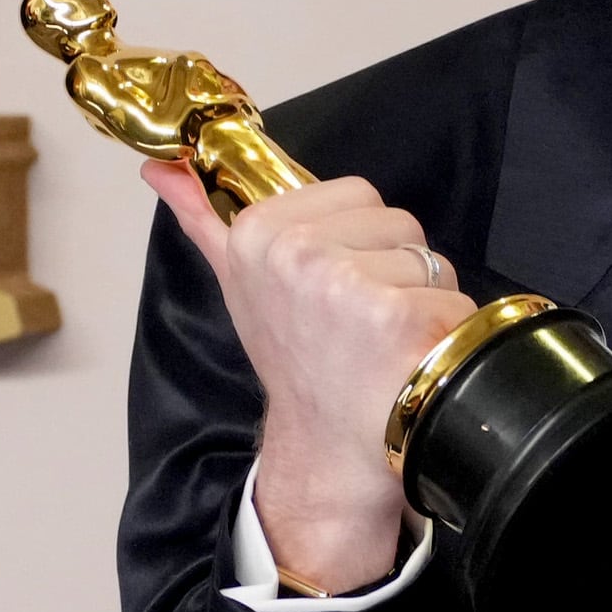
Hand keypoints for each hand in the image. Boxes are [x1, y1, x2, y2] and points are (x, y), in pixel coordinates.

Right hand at [144, 162, 472, 591]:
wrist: (327, 443)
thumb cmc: (294, 358)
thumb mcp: (238, 283)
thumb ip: (203, 219)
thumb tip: (159, 168)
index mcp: (259, 231)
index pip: (358, 194)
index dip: (361, 240)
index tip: (335, 286)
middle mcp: (296, 252)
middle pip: (399, 222)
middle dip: (396, 267)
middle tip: (363, 321)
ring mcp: (344, 284)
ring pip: (430, 261)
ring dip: (424, 301)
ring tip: (385, 343)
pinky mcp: (393, 316)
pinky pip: (452, 301)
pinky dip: (444, 333)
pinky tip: (410, 362)